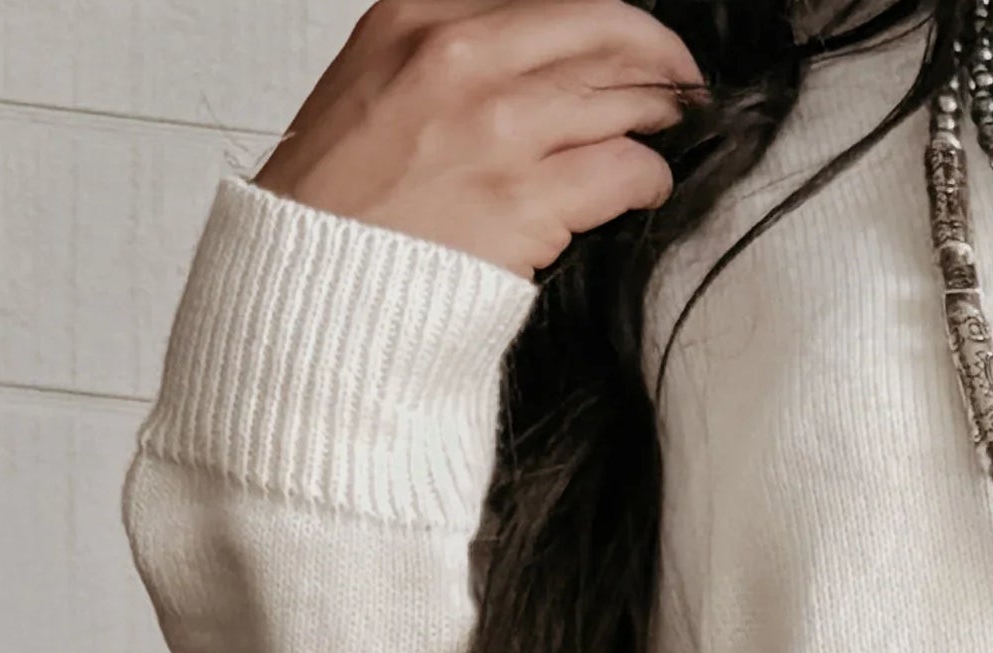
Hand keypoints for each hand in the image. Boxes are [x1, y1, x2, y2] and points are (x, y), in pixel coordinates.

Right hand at [258, 0, 703, 273]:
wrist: (313, 285)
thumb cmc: (339, 199)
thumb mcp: (378, 78)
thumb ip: (451, 51)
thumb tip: (533, 51)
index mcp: (418, 15)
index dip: (608, 22)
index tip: (629, 41)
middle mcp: (462, 56)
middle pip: (602, 31)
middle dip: (656, 55)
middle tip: (680, 78)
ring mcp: (497, 128)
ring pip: (624, 98)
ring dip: (660, 115)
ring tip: (668, 128)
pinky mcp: (526, 201)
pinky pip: (625, 169)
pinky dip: (648, 177)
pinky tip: (645, 184)